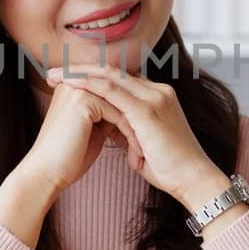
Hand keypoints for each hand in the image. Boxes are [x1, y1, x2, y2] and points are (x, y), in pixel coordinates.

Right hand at [22, 73, 147, 194]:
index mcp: (76, 86)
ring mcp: (78, 88)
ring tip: (145, 152)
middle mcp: (75, 82)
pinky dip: (131, 135)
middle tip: (153, 143)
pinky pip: (119, 114)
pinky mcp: (82, 100)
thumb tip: (130, 109)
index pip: (116, 92)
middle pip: (121, 96)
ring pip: (123, 105)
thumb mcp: (94, 129)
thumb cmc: (70, 157)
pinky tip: (137, 154)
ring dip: (138, 129)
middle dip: (140, 120)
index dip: (133, 114)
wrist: (47, 174)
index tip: (149, 136)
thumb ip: (109, 113)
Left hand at [45, 64, 225, 208]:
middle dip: (81, 69)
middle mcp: (157, 91)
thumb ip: (129, 131)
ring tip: (54, 75)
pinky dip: (88, 84)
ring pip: (109, 76)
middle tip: (54, 71)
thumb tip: (110, 130)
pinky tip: (70, 83)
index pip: (120, 80)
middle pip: (113, 71)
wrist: (194, 180)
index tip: (69, 81)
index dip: (94, 79)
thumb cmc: (171, 169)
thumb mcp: (145, 144)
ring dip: (79, 73)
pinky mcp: (147, 109)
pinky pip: (111, 90)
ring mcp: (153, 97)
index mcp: (158, 98)